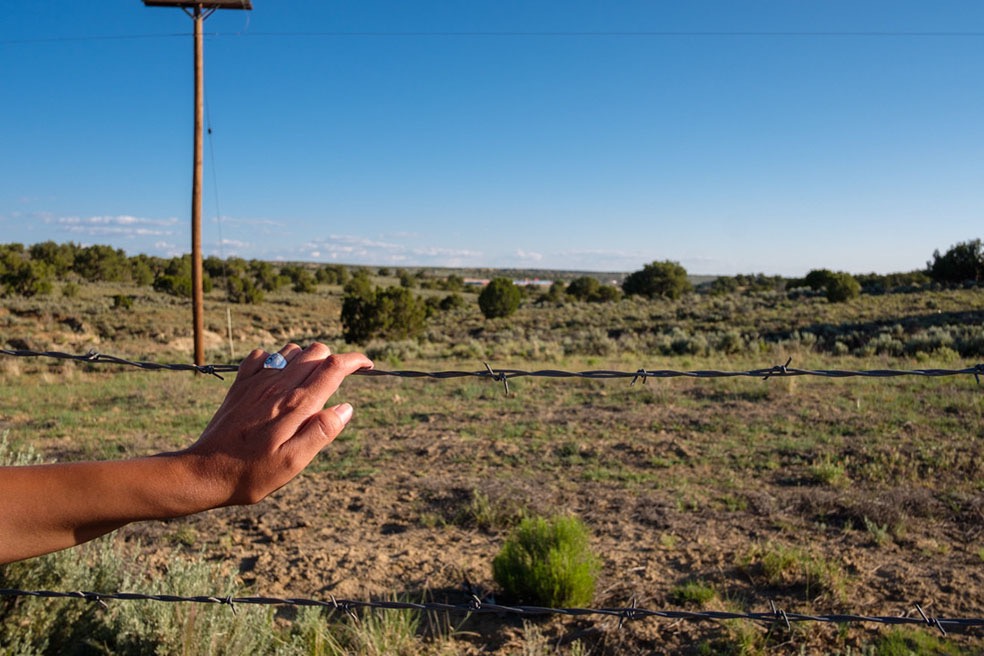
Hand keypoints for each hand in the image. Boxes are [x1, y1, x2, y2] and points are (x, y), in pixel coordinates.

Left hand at [181, 343, 372, 506]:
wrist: (204, 472)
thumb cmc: (252, 473)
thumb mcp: (294, 463)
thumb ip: (321, 432)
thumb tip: (346, 407)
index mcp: (296, 405)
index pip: (334, 367)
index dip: (356, 361)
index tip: (368, 366)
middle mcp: (278, 386)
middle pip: (316, 352)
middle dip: (334, 360)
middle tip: (337, 383)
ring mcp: (257, 382)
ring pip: (292, 350)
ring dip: (306, 360)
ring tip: (309, 383)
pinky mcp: (240, 385)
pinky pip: (262, 356)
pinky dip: (276, 360)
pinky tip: (277, 379)